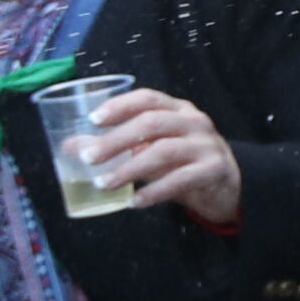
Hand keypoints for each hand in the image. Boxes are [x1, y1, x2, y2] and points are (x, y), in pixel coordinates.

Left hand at [80, 87, 241, 224]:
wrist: (228, 183)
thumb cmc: (182, 161)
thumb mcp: (150, 149)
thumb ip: (115, 146)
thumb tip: (72, 146)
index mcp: (177, 109)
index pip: (148, 99)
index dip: (120, 106)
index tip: (93, 120)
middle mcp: (194, 122)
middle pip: (152, 123)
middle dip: (115, 140)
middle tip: (88, 159)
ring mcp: (206, 145)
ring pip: (164, 151)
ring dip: (130, 168)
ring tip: (104, 184)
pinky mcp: (214, 170)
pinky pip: (181, 179)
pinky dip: (155, 191)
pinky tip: (135, 202)